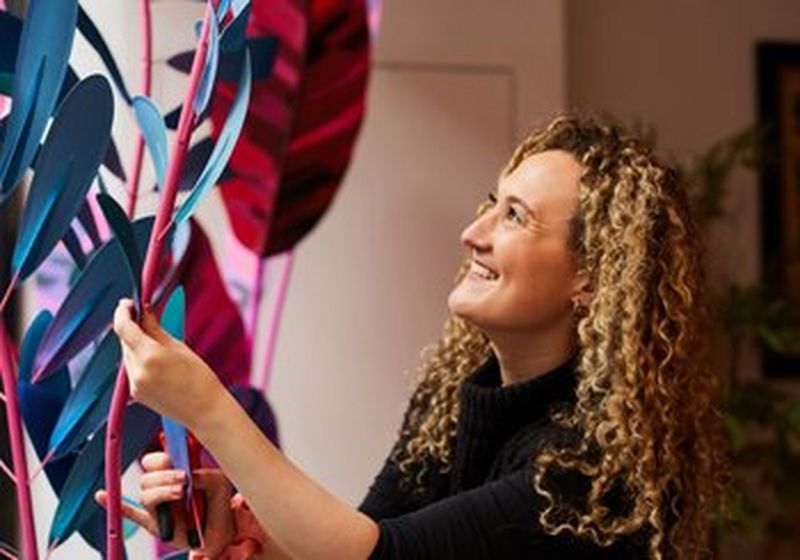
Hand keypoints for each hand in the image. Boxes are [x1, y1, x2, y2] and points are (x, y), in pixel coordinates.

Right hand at [95, 451, 235, 558]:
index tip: (175, 460)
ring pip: (145, 496)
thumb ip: (205, 476)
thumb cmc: (219, 503)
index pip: (156, 461)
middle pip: (147, 478)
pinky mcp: (154, 524)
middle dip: (164, 477)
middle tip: (184, 480)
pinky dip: (114, 505)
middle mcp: (162, 488)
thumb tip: (190, 475)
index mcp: (174, 473)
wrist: (222, 531)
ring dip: (161, 493)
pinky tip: (101, 496)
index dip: (162, 459)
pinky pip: (129, 514)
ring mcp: (156, 507)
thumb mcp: (220, 483)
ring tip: (181, 494)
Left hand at [113, 298, 224, 429]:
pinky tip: (155, 359)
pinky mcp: (136, 394)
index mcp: (149, 356)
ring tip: (155, 340)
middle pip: (124, 341)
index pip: (123, 327)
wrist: (205, 409)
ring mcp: (135, 384)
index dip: (122, 312)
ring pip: (126, 355)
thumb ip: (155, 328)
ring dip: (135, 344)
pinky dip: (138, 359)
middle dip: (131, 327)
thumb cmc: (200, 380)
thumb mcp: (179, 346)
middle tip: (144, 316)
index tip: (127, 304)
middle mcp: (137, 371)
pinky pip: (131, 369)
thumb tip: (144, 313)